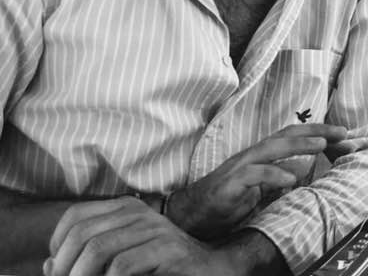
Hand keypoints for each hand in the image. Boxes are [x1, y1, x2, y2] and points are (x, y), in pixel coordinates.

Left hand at [45, 197, 234, 275]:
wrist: (210, 270)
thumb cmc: (161, 266)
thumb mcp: (121, 256)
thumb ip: (88, 257)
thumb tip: (48, 264)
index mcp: (127, 208)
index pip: (76, 217)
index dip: (57, 245)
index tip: (58, 270)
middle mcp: (140, 212)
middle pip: (82, 234)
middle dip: (63, 267)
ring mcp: (156, 229)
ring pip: (98, 250)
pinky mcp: (168, 251)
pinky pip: (122, 266)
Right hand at [166, 122, 347, 239]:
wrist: (191, 215)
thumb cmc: (227, 202)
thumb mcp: (260, 191)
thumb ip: (279, 181)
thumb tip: (304, 174)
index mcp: (260, 156)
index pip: (291, 136)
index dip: (315, 132)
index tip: (340, 133)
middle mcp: (252, 156)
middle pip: (285, 136)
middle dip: (315, 132)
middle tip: (340, 132)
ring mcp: (240, 167)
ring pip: (272, 149)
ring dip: (298, 145)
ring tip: (321, 145)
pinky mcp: (230, 184)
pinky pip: (255, 175)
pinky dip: (274, 175)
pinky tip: (291, 179)